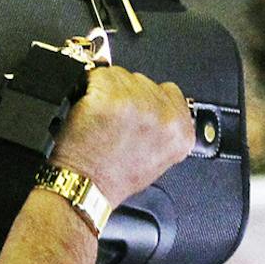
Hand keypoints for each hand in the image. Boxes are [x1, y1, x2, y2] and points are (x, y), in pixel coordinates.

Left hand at [48, 65, 195, 202]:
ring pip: (119, 75)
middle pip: (142, 80)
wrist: (84, 188)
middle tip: (113, 124)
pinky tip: (88, 113)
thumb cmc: (114, 178)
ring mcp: (137, 104)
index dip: (147, 98)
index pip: (170, 91)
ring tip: (100, 121)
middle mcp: (163, 116)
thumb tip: (155, 102)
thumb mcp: (157, 157)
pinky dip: (87, 89)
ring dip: (105, 91)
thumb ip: (164, 127)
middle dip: (125, 96)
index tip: (135, 111)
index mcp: (180, 132)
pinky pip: (97, 76)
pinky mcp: (110, 97)